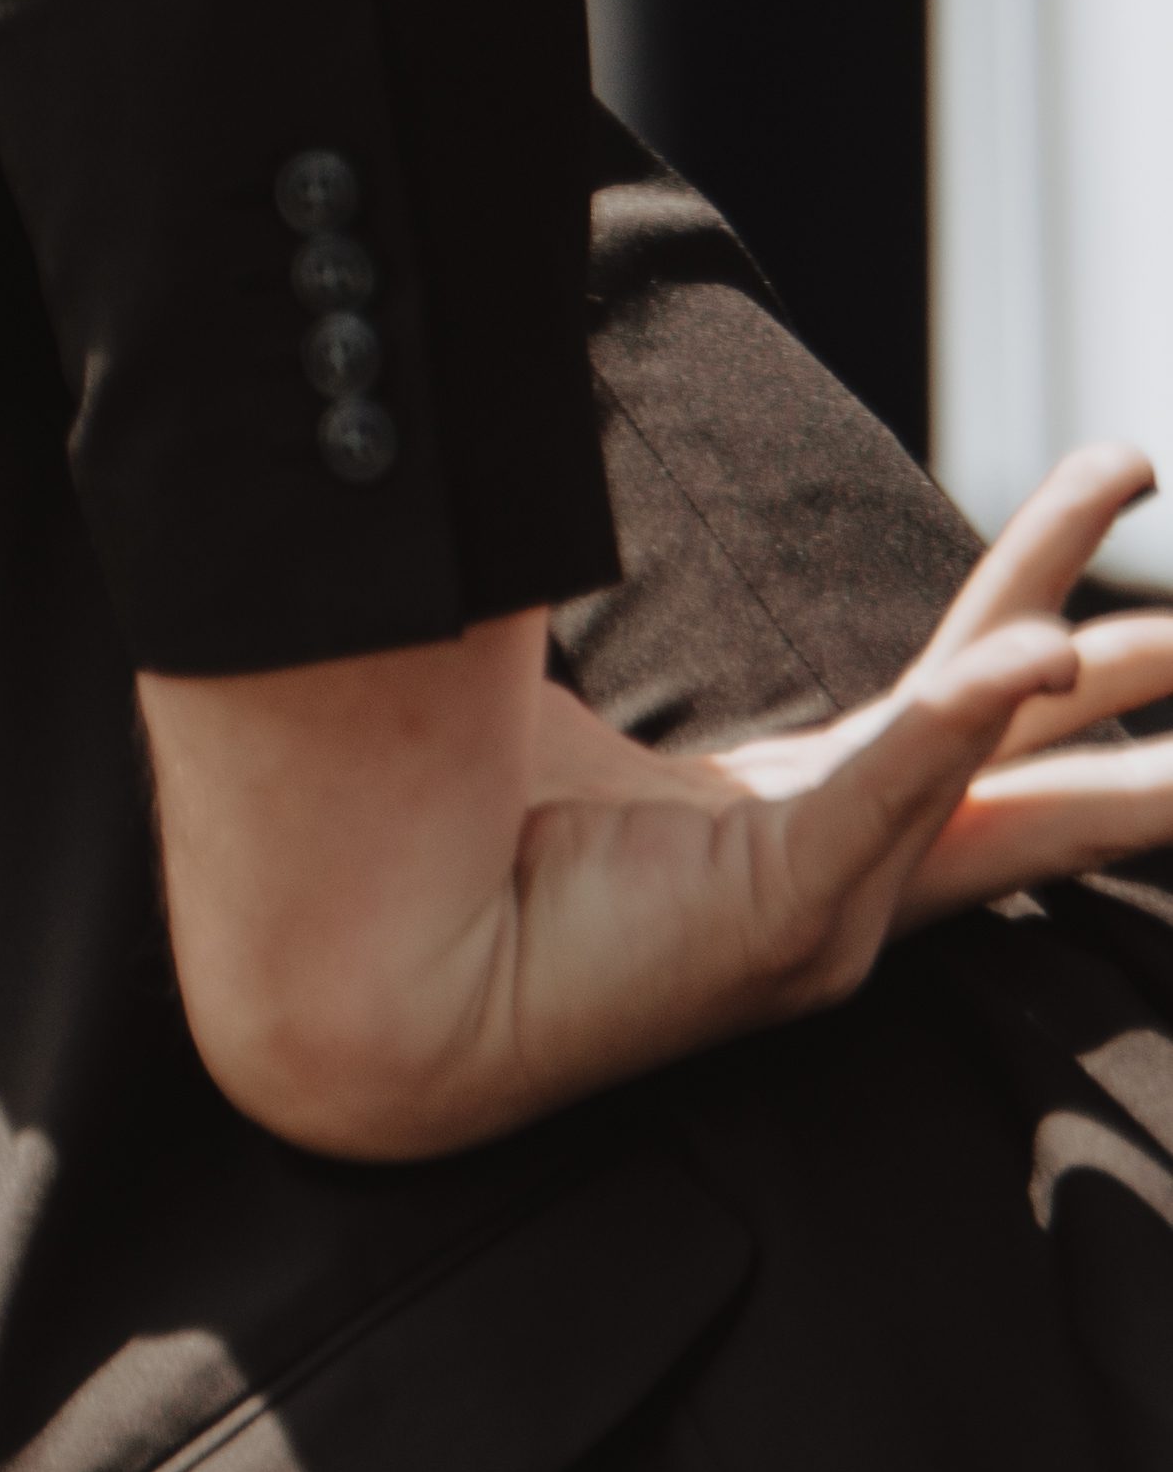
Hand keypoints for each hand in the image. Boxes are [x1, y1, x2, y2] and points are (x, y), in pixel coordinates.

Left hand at [148, 446, 1172, 1159]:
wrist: (377, 989)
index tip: (1135, 511)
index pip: (983, 706)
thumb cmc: (463, 860)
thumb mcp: (592, 729)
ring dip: (1109, 680)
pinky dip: (958, 717)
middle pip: (1058, 776)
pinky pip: (883, 793)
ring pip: (1001, 770)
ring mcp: (824, 908)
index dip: (1077, 634)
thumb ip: (593, 620)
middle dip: (1161, 722)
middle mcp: (847, 877)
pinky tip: (1035, 652)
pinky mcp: (771, 917)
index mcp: (818, 824)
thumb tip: (546, 482)